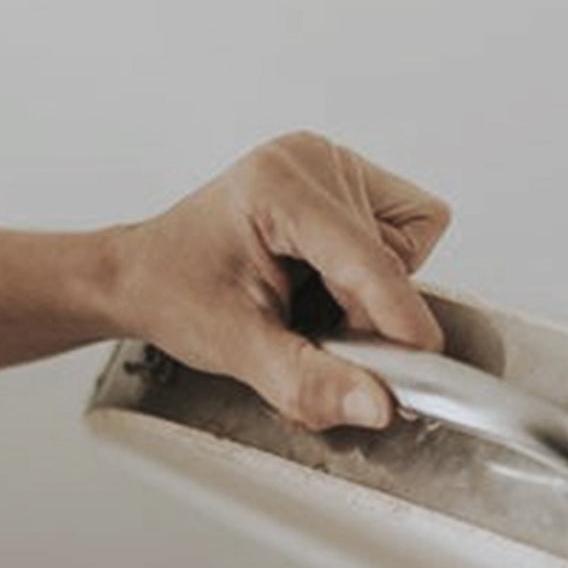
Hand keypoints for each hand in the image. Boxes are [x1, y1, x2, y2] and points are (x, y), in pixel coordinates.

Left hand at [109, 131, 450, 430]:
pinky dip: (374, 276)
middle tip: (319, 337)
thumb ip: (309, 381)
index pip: (370, 260)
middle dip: (369, 314)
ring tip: (312, 306)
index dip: (401, 320)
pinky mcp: (342, 183)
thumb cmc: (175, 295)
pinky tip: (326, 285)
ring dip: (371, 295)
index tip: (424, 369)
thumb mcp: (237, 348)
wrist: (144, 275)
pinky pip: (402, 235)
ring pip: (407, 246)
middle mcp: (311, 162)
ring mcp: (330, 166)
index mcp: (280, 186)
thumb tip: (376, 404)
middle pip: (396, 256)